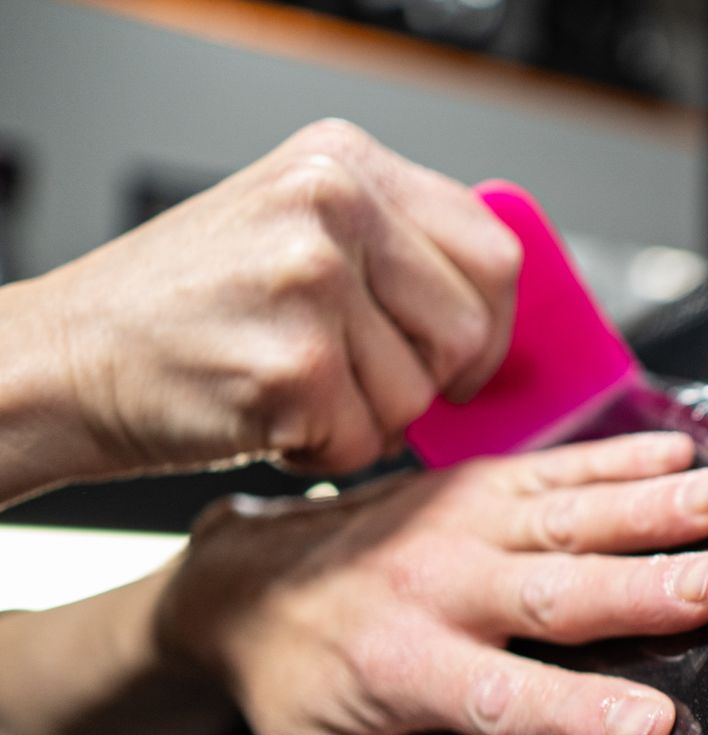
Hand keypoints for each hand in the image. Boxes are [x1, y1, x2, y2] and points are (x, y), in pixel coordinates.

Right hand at [30, 119, 520, 477]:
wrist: (71, 358)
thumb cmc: (178, 309)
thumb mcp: (290, 232)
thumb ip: (391, 253)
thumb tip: (491, 316)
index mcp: (342, 163)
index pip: (492, 251)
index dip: (490, 327)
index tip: (463, 361)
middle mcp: (331, 207)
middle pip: (468, 330)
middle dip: (425, 382)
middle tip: (360, 384)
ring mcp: (310, 284)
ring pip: (417, 397)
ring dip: (364, 422)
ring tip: (293, 391)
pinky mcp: (293, 367)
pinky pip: (363, 445)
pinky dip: (321, 453)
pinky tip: (267, 416)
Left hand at [157, 432, 707, 734]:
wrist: (241, 579)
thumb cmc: (292, 684)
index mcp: (404, 669)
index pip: (502, 700)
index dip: (578, 715)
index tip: (652, 727)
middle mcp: (437, 588)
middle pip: (552, 594)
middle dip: (641, 591)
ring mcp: (456, 526)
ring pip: (567, 518)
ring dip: (651, 508)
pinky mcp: (470, 486)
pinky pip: (555, 470)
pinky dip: (620, 460)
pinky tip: (680, 454)